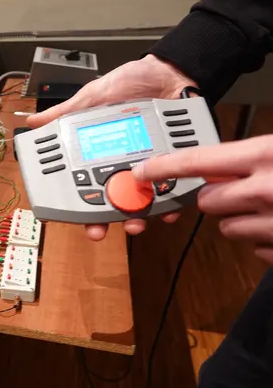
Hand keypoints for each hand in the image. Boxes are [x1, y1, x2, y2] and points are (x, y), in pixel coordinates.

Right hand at [27, 54, 197, 240]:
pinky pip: (175, 190)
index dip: (81, 206)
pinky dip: (173, 204)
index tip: (75, 218)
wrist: (169, 71)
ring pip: (143, 202)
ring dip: (138, 217)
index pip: (87, 185)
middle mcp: (125, 165)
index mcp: (101, 154)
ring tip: (136, 222)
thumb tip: (32, 122)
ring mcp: (151, 167)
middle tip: (101, 229)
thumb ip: (64, 113)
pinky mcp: (175, 165)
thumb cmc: (129, 84)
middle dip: (107, 220)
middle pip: (113, 201)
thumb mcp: (91, 98)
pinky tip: (168, 209)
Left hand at [133, 136, 272, 264]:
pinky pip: (253, 247)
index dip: (163, 167)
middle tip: (240, 188)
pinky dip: (261, 237)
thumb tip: (216, 161)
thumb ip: (250, 154)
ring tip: (268, 205)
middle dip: (214, 195)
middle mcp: (262, 190)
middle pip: (206, 199)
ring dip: (238, 218)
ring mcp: (270, 223)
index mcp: (263, 155)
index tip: (142, 172)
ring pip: (226, 226)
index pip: (195, 161)